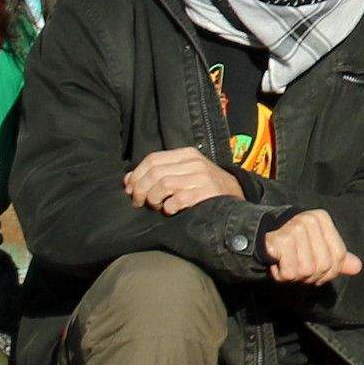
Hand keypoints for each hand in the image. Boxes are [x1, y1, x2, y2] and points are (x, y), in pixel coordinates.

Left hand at [125, 148, 244, 214]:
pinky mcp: (206, 193)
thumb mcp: (185, 172)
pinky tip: (170, 210)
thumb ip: (159, 172)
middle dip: (140, 190)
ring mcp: (201, 177)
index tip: (128, 189)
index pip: (152, 159)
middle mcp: (194, 162)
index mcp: (186, 154)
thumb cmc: (204, 185)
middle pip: (155, 172)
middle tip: (138, 202)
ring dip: (153, 199)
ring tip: (156, 206)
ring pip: (163, 184)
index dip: (136, 174)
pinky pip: (178, 199)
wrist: (235, 195)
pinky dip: (169, 207)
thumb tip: (127, 180)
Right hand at [266, 210, 361, 286]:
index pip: (339, 257)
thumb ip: (337, 258)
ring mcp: (295, 228)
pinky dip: (282, 275)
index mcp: (321, 218)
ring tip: (285, 264)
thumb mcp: (316, 248)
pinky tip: (276, 264)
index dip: (328, 272)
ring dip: (294, 275)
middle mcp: (309, 220)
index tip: (314, 270)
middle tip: (296, 267)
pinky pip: (290, 272)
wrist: (258, 238)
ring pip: (307, 271)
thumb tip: (357, 267)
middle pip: (324, 265)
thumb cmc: (291, 245)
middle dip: (309, 275)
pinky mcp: (281, 241)